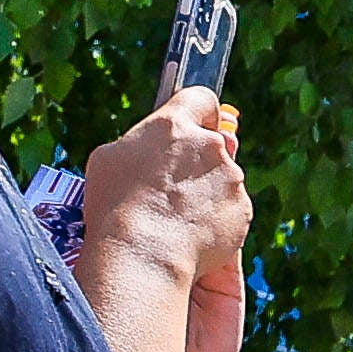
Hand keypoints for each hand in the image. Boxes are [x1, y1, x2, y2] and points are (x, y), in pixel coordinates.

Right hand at [78, 85, 250, 291]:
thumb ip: (143, 142)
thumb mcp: (110, 157)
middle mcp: (210, 146)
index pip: (200, 98)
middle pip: (212, 143)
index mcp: (175, 125)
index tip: (192, 124)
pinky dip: (215, 218)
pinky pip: (230, 208)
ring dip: (205, 191)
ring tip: (174, 215)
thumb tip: (156, 143)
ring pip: (222, 178)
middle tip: (172, 184)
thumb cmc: (116, 205)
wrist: (145, 253)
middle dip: (197, 159)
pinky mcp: (242, 209)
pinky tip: (190, 232)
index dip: (197, 112)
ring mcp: (231, 178)